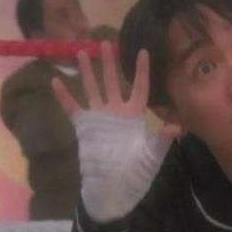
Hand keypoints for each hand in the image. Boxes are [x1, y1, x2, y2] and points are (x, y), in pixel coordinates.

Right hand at [52, 41, 180, 221]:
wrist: (114, 188)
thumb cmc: (136, 173)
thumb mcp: (152, 156)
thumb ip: (161, 139)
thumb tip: (175, 127)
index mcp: (134, 114)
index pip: (139, 87)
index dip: (141, 70)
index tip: (143, 50)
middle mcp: (116, 111)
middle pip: (112, 81)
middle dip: (109, 63)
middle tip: (104, 42)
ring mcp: (99, 118)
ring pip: (92, 88)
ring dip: (87, 72)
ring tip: (81, 52)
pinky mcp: (84, 127)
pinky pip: (72, 107)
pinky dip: (64, 95)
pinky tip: (55, 80)